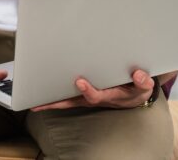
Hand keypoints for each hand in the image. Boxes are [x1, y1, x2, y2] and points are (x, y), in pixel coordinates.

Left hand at [31, 69, 154, 110]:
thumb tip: (139, 75)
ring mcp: (87, 97)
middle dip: (59, 100)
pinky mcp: (82, 93)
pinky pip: (65, 97)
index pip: (96, 95)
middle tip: (43, 97)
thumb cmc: (136, 87)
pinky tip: (38, 97)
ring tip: (33, 101)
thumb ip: (143, 82)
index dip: (88, 90)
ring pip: (66, 100)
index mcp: (110, 95)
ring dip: (51, 101)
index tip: (79, 81)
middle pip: (74, 101)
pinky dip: (52, 97)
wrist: (134, 91)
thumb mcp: (144, 86)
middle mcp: (95, 98)